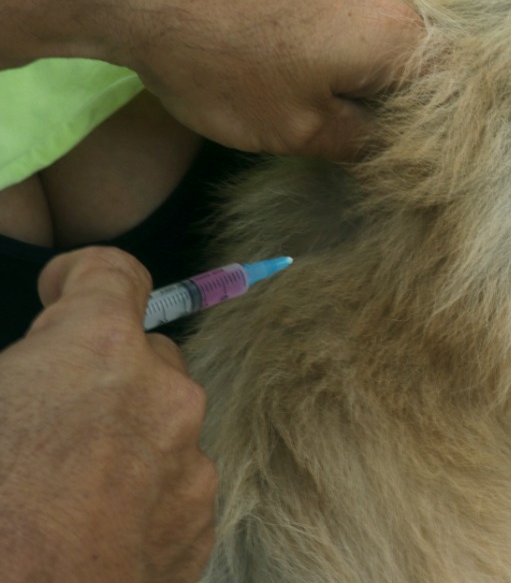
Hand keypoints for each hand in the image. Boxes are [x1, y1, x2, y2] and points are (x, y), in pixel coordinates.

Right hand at [0, 247, 215, 581]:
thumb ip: (22, 369)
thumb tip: (30, 378)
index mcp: (99, 350)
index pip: (114, 272)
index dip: (81, 277)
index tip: (59, 295)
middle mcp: (165, 393)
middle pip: (144, 355)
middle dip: (102, 373)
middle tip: (46, 416)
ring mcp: (190, 461)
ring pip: (163, 423)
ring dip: (124, 436)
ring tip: (62, 487)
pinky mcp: (200, 522)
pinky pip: (173, 483)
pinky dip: (141, 492)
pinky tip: (89, 526)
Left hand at [1, 0, 426, 161]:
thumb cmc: (225, 64)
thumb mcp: (297, 130)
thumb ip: (360, 144)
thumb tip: (387, 150)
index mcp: (403, 35)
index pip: (449, 98)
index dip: (426, 138)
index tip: (394, 165)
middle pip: (420, 64)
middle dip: (397, 105)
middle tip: (361, 145)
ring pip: (385, 40)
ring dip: (366, 77)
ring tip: (329, 112)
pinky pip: (354, 17)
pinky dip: (343, 49)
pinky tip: (306, 73)